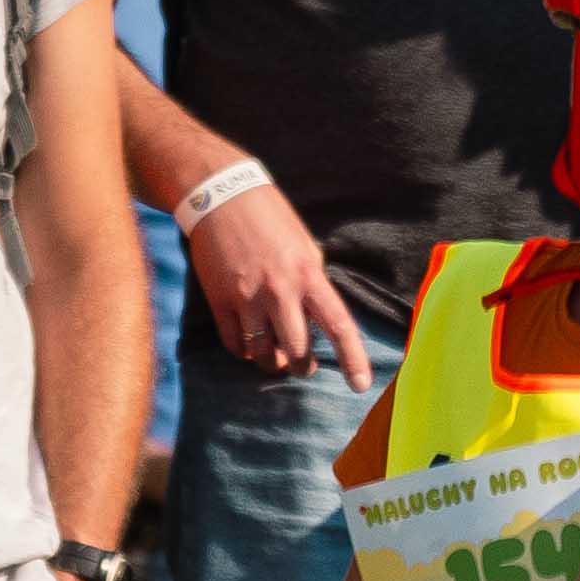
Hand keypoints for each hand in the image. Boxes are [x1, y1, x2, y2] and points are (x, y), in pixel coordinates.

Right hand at [186, 173, 371, 378]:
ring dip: (272, 364)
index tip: (360, 385)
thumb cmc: (270, 219)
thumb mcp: (305, 247)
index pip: (338, 325)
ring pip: (262, 354)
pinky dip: (243, 351)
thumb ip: (313, 283)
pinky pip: (233, 344)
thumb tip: (319, 318)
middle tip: (304, 368)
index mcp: (309, 275)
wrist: (221, 195)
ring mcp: (247, 297)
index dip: (352, 358)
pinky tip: (249, 346)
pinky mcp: (219, 300)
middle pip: (297, 351)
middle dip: (302, 368)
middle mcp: (280, 291)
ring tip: (276, 359)